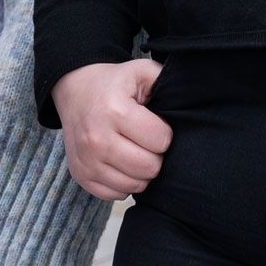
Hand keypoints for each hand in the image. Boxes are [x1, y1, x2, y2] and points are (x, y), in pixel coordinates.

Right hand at [53, 57, 170, 200]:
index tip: (153, 124)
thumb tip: (190, 100)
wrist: (75, 91)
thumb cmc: (115, 83)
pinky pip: (117, 195)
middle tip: (146, 141)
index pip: (161, 140)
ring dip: (141, 172)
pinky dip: (124, 182)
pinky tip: (120, 162)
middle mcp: (96, 138)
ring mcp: (86, 160)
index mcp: (114, 110)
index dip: (163, 133)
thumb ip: (166, 81)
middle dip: (155, 155)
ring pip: (135, 186)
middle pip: (149, 168)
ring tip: (134, 150)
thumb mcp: (141, 71)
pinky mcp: (80, 176)